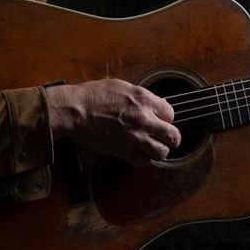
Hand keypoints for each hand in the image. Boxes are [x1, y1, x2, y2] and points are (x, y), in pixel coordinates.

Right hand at [45, 79, 179, 165]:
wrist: (76, 110)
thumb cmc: (95, 95)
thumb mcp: (123, 86)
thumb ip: (142, 97)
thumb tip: (153, 104)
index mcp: (144, 100)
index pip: (171, 113)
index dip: (166, 117)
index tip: (160, 118)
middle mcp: (143, 119)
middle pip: (173, 136)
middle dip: (172, 137)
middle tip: (167, 137)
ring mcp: (134, 137)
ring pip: (161, 152)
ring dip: (160, 150)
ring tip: (154, 147)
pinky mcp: (123, 151)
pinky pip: (143, 162)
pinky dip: (144, 159)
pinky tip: (140, 153)